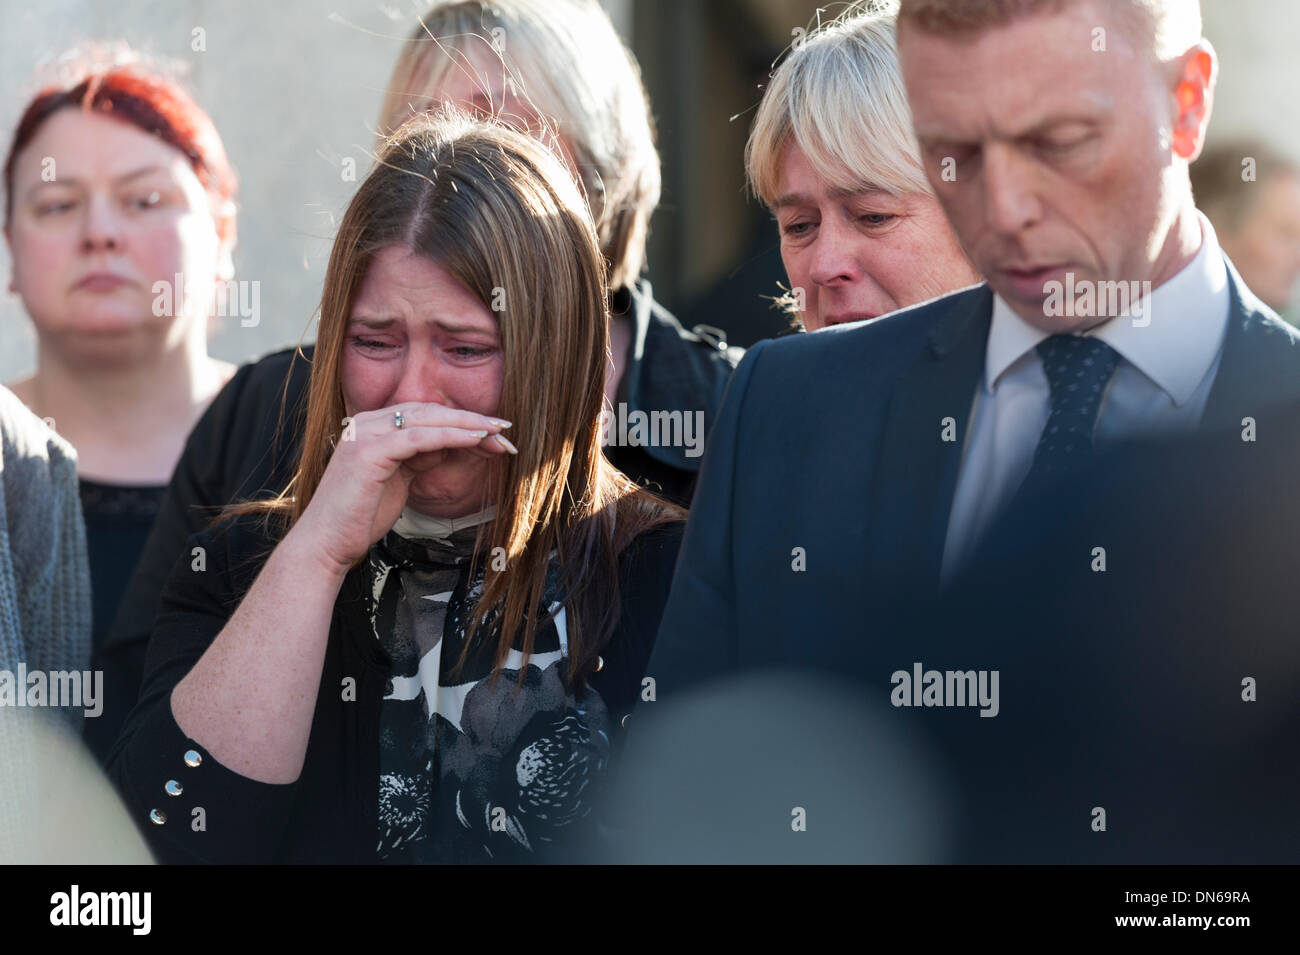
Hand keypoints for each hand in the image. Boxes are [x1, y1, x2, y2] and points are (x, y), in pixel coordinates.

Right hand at [292, 402, 513, 573]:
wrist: (326, 544)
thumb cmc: (360, 518)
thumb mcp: (397, 480)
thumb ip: (418, 458)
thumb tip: (448, 445)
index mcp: (371, 427)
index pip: (425, 415)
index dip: (461, 420)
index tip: (493, 430)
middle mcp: (366, 423)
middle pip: (430, 412)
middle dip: (471, 418)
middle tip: (505, 427)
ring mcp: (365, 433)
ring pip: (428, 419)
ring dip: (468, 424)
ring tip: (499, 431)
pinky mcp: (370, 451)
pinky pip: (421, 437)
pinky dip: (452, 436)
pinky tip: (476, 439)